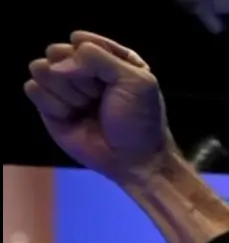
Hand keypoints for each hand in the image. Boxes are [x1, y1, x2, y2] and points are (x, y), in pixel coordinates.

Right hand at [23, 32, 174, 184]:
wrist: (133, 158)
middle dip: (77, 75)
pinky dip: (51, 103)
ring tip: (85, 106)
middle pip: (57, 51)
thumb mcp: (135, 80)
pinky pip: (32, 89)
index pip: (82, 40)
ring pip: (41, 68)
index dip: (90, 58)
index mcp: (109, 58)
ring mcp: (64, 87)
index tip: (108, 78)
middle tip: (98, 96)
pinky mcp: (48, 106)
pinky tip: (70, 116)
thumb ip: (97, 58)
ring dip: (65, 90)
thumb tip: (55, 64)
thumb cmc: (139, 119)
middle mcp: (84, 69)